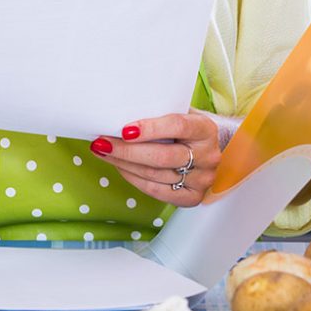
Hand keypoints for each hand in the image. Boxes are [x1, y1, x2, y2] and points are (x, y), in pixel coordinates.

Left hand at [89, 111, 222, 206]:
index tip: (124, 130)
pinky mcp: (192, 198)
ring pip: (154, 174)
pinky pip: (156, 190)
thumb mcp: (179, 113)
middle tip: (102, 143)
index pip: (178, 126)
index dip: (150, 128)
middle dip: (127, 150)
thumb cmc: (185, 128)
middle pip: (162, 156)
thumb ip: (158, 112)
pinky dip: (133, 178)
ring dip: (123, 164)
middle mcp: (208, 156)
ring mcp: (202, 179)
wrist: (205, 150)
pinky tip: (119, 167)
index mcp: (206, 129)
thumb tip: (118, 113)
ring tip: (104, 153)